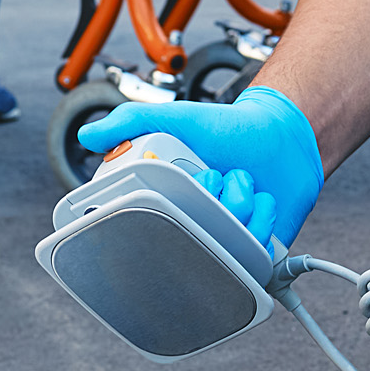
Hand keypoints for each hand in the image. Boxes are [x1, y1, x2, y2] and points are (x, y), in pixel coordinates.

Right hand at [78, 86, 324, 246]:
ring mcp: (225, 239)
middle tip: (215, 173)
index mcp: (169, 202)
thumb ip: (130, 121)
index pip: (152, 227)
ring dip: (240, 203)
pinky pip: (255, 253)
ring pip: (226, 242)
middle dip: (208, 198)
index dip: (168, 205)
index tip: (183, 183)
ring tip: (241, 181)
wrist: (283, 134)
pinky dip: (263, 219)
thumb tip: (87, 137)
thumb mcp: (174, 117)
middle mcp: (194, 224)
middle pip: (192, 235)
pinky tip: (262, 198)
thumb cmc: (229, 127)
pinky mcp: (256, 251)